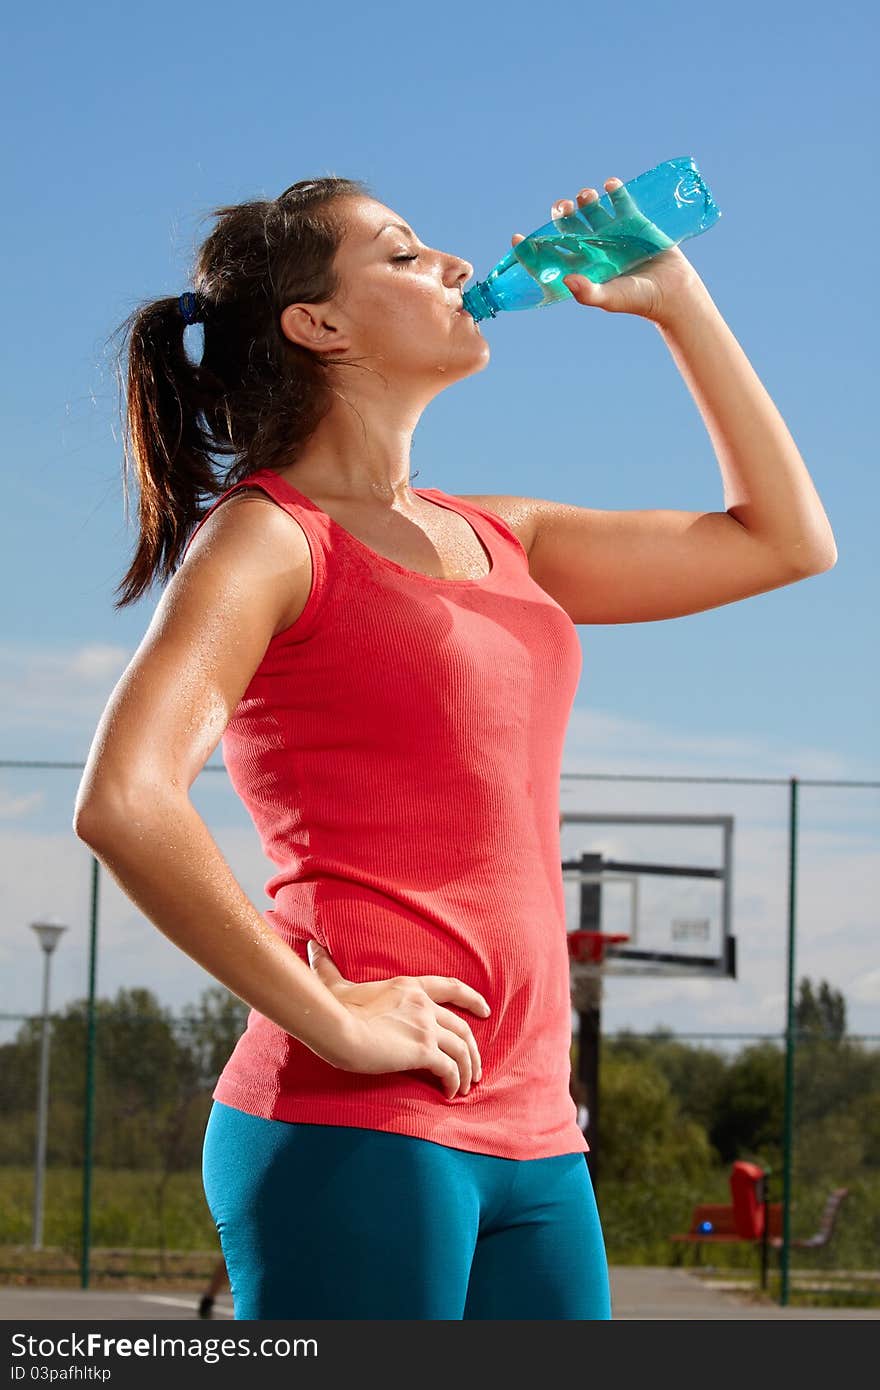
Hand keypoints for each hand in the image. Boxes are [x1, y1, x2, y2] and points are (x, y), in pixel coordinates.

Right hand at [307, 939, 490, 1098]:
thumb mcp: (335, 983)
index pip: (451, 988)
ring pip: (462, 1050)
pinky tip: (450, 1093)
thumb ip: (328, 967)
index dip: (472, 999)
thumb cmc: (333, 1007)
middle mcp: (424, 1005)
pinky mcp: (423, 1051)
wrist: (337, 1027)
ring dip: (468, 1070)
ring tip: (467, 1086)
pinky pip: (450, 1069)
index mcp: (409, 987)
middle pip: (462, 1027)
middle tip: (476, 1067)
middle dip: (473, 1049)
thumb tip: (312, 947)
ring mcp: (426, 1027)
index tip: (485, 1010)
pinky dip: (455, 1082)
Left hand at [512, 177, 706, 325]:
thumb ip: (588, 292)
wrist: (672, 292)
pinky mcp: (633, 222)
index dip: (531, 250)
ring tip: (586, 196)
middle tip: (562, 207)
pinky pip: (620, 202)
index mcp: (581, 267)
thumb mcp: (610, 299)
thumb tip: (567, 279)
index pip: (550, 257)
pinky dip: (615, 191)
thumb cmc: (637, 300)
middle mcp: (592, 249)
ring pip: (592, 210)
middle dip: (562, 215)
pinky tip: (610, 184)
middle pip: (569, 227)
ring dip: (586, 200)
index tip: (517, 238)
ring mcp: (612, 234)